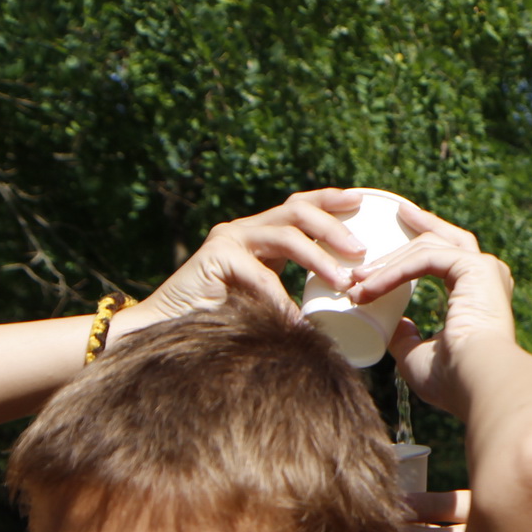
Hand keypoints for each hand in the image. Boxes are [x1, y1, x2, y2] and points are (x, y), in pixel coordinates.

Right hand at [124, 189, 365, 331]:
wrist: (170, 331)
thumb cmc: (226, 320)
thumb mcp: (269, 299)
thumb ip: (295, 292)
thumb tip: (346, 301)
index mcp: (261, 235)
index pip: (300, 206)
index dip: (331, 200)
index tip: (361, 200)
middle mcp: (245, 229)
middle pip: (298, 210)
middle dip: (334, 227)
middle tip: (361, 251)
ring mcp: (228, 239)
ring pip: (286, 235)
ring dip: (319, 258)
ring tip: (343, 282)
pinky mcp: (215, 257)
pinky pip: (260, 274)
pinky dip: (282, 297)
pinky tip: (297, 319)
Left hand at [348, 205, 515, 419]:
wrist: (478, 381)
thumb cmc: (453, 380)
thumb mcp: (418, 356)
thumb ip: (406, 339)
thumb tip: (395, 325)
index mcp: (479, 293)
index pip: (446, 259)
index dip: (412, 253)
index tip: (383, 252)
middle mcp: (487, 276)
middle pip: (445, 238)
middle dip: (415, 224)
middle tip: (386, 216)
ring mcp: (484, 268)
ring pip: (428, 247)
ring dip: (388, 262)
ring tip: (356, 278)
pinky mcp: (475, 266)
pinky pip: (425, 258)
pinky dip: (394, 271)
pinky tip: (370, 286)